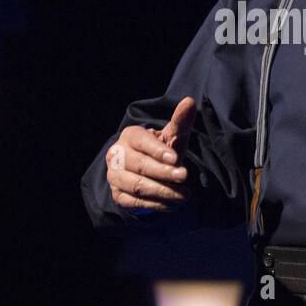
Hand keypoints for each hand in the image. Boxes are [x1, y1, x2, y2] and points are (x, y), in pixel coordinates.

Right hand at [106, 97, 197, 213]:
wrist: (146, 172)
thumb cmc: (161, 150)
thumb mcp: (172, 136)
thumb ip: (180, 121)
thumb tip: (190, 101)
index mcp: (130, 136)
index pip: (141, 142)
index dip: (157, 151)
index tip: (176, 159)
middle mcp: (117, 155)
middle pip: (139, 165)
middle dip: (164, 172)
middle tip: (184, 176)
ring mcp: (115, 176)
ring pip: (137, 186)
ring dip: (162, 191)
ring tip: (184, 195)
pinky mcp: (118, 195)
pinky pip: (136, 202)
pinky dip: (156, 204)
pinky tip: (173, 205)